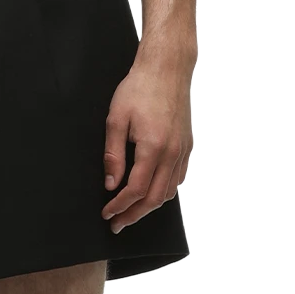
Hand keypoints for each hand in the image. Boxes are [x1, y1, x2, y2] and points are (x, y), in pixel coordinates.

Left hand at [101, 52, 192, 231]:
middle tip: (117, 224)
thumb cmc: (139, 89)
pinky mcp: (187, 146)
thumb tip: (111, 183)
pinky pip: (177, 178)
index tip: (106, 213)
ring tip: (131, 212)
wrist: (167, 69)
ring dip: (149, 207)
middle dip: (134, 215)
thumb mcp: (116, 119)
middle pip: (155, 199)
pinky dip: (163, 191)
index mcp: (153, 147)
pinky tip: (150, 193)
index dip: (119, 205)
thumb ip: (113, 154)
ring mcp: (183, 151)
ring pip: (169, 192)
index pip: (136, 190)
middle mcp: (172, 153)